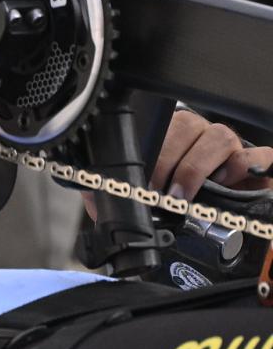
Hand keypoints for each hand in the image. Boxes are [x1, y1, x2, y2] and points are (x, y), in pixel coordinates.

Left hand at [83, 109, 271, 216]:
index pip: (159, 127)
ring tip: (183, 194)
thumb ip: (119, 191)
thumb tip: (93, 195)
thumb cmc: (181, 201)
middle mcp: (201, 135)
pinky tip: (227, 183)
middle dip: (166, 160)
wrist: (224, 222)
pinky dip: (242, 167)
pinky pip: (256, 155)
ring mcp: (230, 145)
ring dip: (196, 167)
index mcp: (172, 137)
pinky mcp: (257, 162)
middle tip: (158, 192)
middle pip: (185, 126)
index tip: (141, 180)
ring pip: (218, 136)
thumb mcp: (146, 197)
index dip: (149, 150)